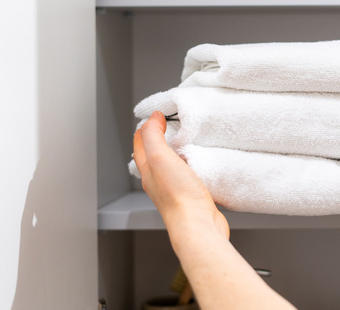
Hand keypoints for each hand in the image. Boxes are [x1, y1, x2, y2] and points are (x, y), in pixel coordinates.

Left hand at [133, 111, 229, 238]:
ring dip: (175, 152)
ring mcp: (175, 189)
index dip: (146, 127)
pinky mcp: (191, 196)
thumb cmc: (179, 196)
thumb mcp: (161, 157)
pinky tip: (199, 164)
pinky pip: (186, 176)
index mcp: (148, 171)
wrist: (197, 225)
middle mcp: (158, 181)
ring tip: (184, 142)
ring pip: (170, 166)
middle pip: (152, 156)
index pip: (141, 144)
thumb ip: (154, 136)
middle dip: (158, 139)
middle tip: (167, 125)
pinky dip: (190, 165)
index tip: (157, 115)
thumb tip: (152, 119)